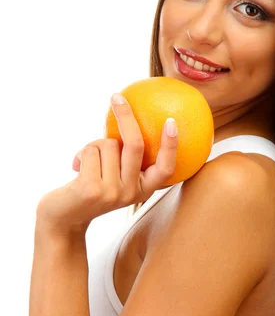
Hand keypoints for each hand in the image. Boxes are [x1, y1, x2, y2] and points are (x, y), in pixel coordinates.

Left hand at [35, 94, 177, 236]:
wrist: (63, 218)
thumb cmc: (90, 188)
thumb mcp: (114, 177)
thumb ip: (124, 158)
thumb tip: (128, 117)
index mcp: (143, 189)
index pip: (166, 168)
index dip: (171, 145)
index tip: (172, 121)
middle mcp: (132, 193)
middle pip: (135, 144)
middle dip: (125, 116)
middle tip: (117, 97)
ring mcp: (113, 192)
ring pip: (108, 144)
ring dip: (94, 145)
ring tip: (87, 163)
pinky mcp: (93, 189)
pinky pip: (91, 151)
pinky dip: (81, 153)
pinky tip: (76, 168)